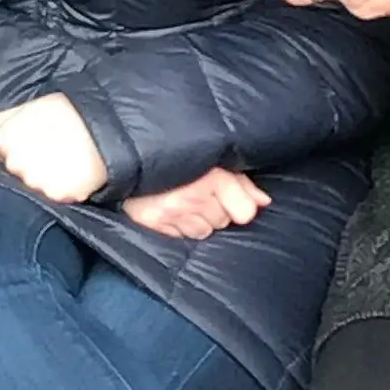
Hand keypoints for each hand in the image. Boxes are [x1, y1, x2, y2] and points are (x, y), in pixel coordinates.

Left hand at [0, 93, 108, 203]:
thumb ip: (0, 118)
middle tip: (57, 149)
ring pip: (35, 187)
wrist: (107, 124)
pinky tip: (76, 172)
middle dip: (32, 164)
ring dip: (48, 178)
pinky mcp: (57, 195)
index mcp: (7, 138)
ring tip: (67, 160)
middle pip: (16, 172)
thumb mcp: (34, 105)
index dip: (22, 147)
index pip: (2, 152)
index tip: (41, 139)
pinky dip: (66, 189)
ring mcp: (36, 180)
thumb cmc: (71, 111)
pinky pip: (56, 197)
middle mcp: (17, 161)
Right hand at [123, 167, 270, 239]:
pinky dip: (180, 226)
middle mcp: (192, 197)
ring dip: (199, 220)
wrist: (125, 155)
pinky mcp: (153, 223)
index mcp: (211, 177)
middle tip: (201, 192)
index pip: (245, 212)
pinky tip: (173, 209)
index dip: (241, 206)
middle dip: (217, 209)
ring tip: (186, 200)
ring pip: (204, 231)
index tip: (233, 200)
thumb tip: (264, 202)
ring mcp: (171, 213)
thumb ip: (241, 183)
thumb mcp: (213, 160)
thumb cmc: (174, 153)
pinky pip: (181, 236)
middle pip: (224, 221)